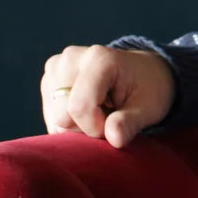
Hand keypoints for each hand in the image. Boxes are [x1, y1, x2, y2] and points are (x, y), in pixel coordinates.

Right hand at [40, 44, 174, 147]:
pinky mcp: (48, 80)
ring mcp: (56, 68)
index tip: (113, 127)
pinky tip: (87, 111)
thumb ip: (130, 123)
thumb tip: (114, 139)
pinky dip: (69, 123)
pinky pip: (51, 118)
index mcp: (99, 58)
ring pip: (54, 119)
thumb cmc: (148, 89)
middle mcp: (71, 58)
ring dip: (77, 126)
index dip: (94, 127)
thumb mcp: (148, 108)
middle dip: (85, 127)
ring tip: (100, 111)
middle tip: (109, 116)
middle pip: (62, 115)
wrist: (142, 73)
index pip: (79, 107)